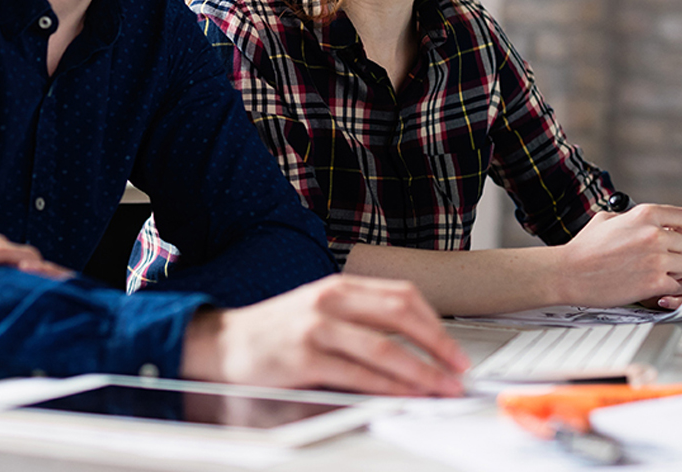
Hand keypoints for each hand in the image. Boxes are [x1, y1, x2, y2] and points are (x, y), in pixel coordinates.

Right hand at [180, 274, 468, 396]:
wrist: (224, 342)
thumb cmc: (276, 330)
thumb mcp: (320, 309)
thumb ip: (361, 318)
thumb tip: (414, 344)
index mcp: (339, 286)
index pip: (402, 296)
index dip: (435, 324)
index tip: (453, 349)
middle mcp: (331, 301)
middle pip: (401, 316)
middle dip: (438, 346)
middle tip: (457, 369)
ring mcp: (317, 328)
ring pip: (385, 348)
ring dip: (421, 372)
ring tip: (440, 388)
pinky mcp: (305, 358)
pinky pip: (358, 375)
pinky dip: (388, 387)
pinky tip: (404, 395)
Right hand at [553, 204, 681, 308]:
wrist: (570, 273)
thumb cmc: (585, 248)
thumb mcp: (607, 219)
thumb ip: (631, 216)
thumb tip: (642, 219)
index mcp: (644, 214)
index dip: (678, 227)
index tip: (671, 235)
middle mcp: (654, 234)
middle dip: (677, 249)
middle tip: (664, 257)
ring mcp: (656, 259)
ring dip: (673, 270)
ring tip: (655, 272)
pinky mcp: (655, 282)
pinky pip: (676, 285)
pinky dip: (667, 287)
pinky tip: (651, 284)